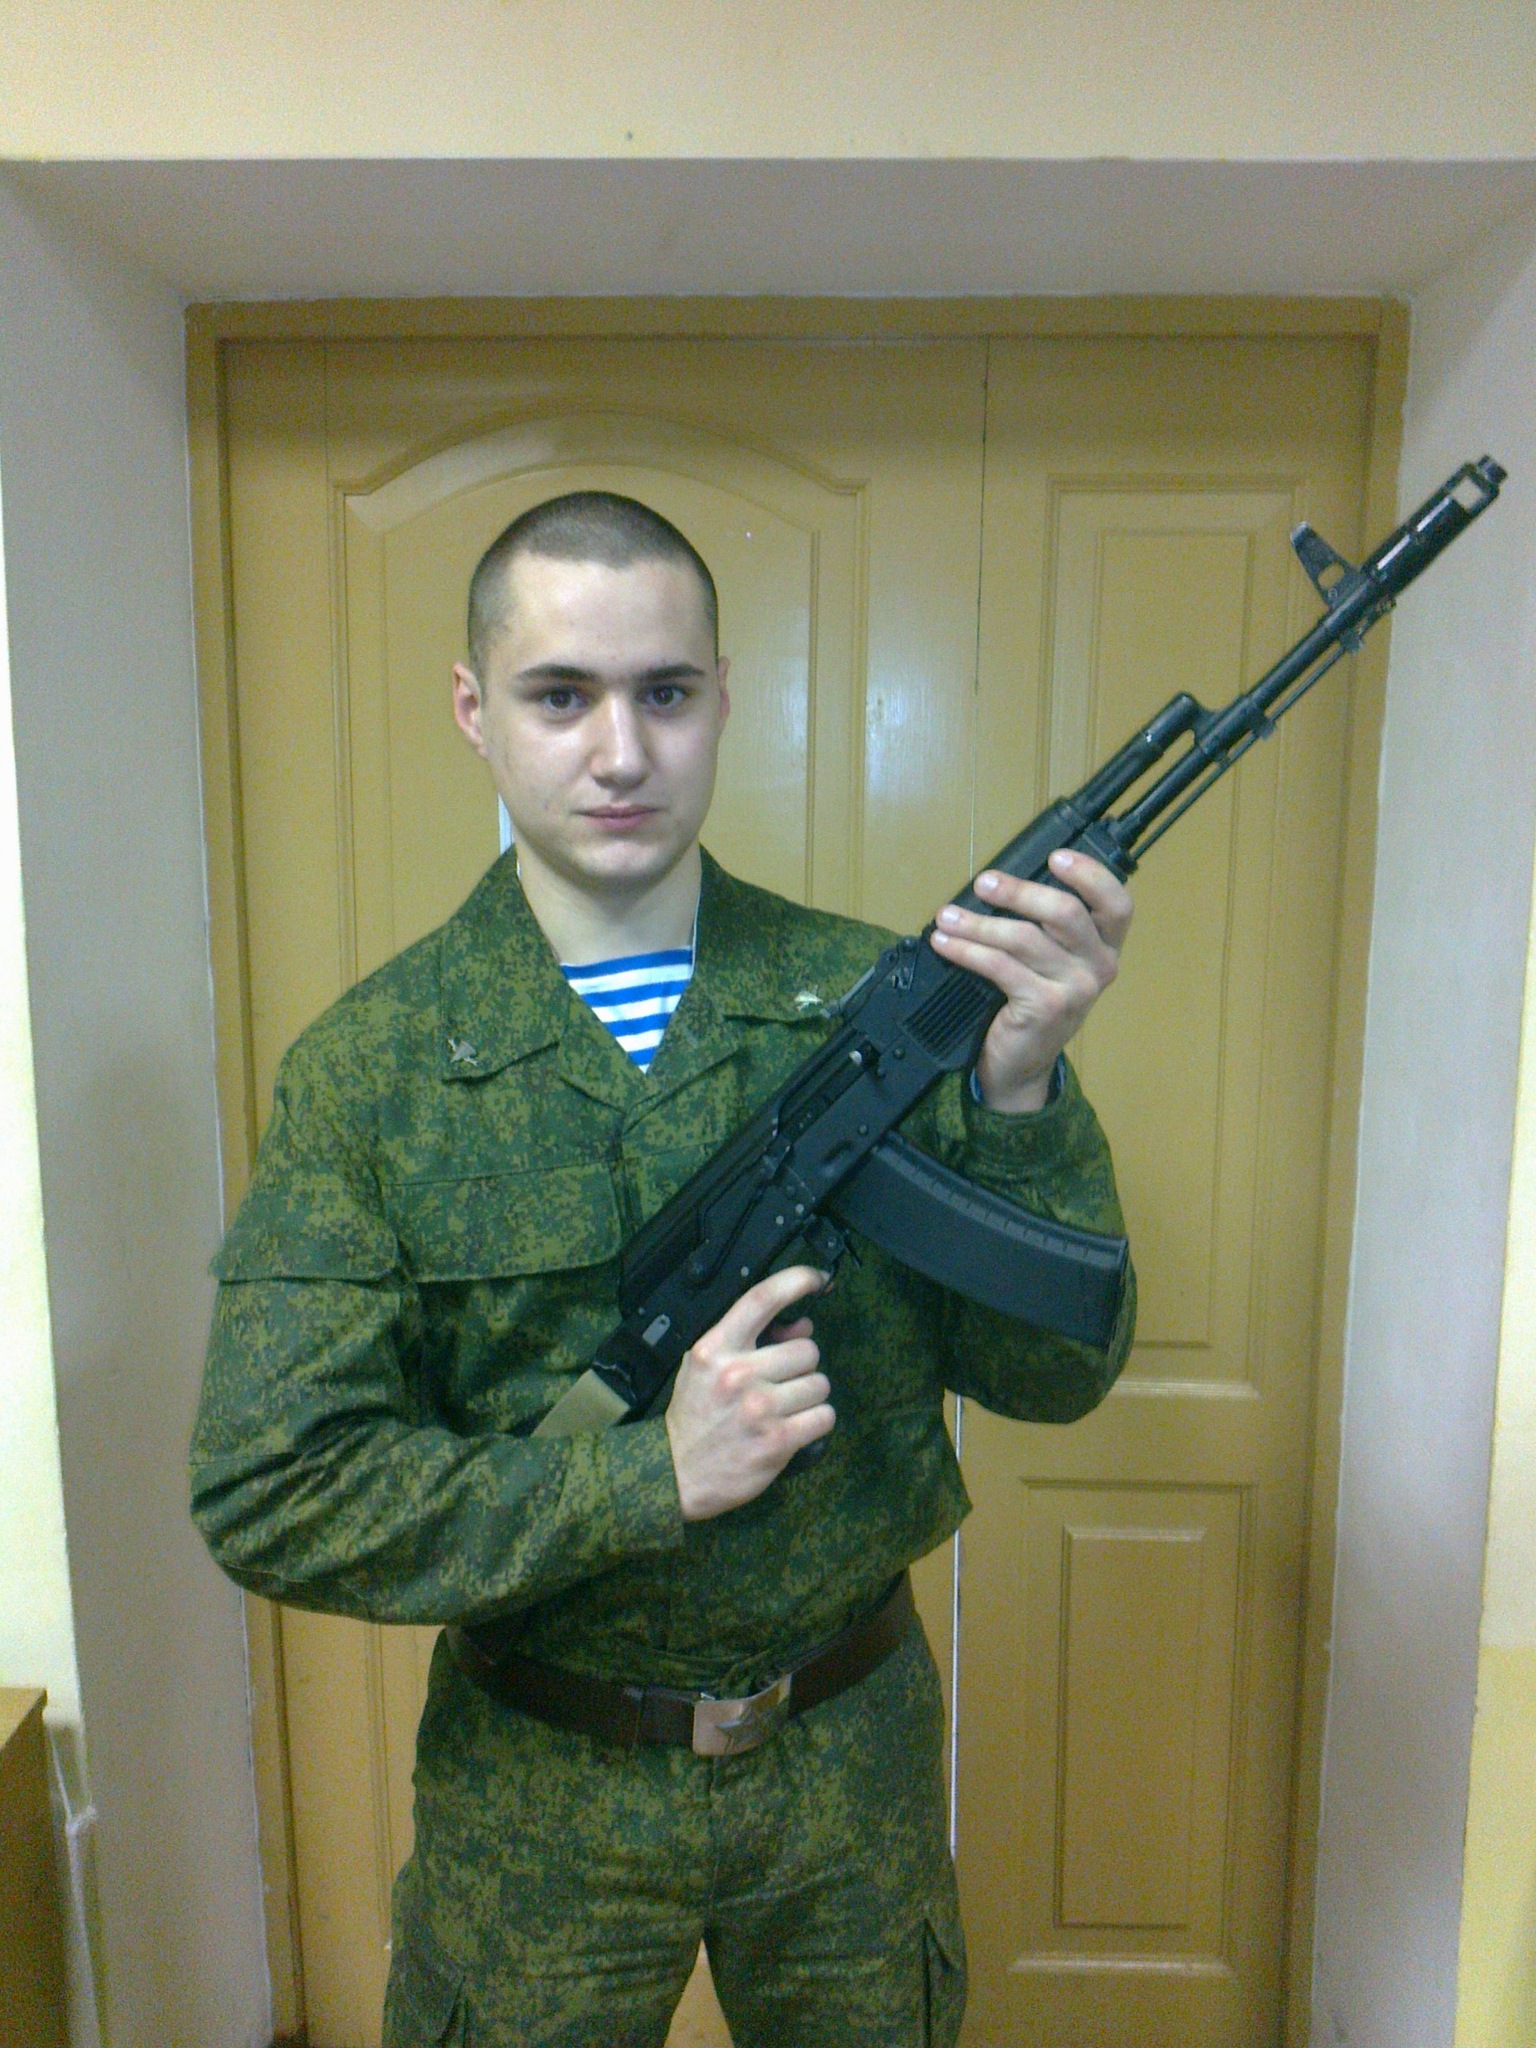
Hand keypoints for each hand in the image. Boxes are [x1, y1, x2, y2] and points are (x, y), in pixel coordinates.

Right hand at [665, 1266, 833, 1521]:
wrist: (676, 1473)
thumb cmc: (695, 1416)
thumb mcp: (706, 1367)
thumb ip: (750, 1341)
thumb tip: (804, 1325)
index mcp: (715, 1348)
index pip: (762, 1298)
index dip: (797, 1280)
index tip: (817, 1278)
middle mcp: (738, 1373)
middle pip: (806, 1349)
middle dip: (800, 1366)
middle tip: (779, 1384)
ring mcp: (760, 1408)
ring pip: (820, 1383)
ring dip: (808, 1396)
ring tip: (783, 1408)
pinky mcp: (778, 1441)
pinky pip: (824, 1417)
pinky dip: (815, 1422)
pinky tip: (794, 1427)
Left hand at [930, 849, 1132, 1113]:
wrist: (1021, 1064)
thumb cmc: (1031, 1001)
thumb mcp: (1049, 962)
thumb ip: (1042, 926)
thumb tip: (997, 883)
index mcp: (1105, 947)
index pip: (1118, 904)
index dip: (1092, 875)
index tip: (1056, 857)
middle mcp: (1099, 966)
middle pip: (1066, 913)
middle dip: (1020, 892)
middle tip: (983, 883)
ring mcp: (1076, 989)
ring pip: (1025, 939)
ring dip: (978, 923)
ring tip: (947, 916)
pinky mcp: (1046, 1007)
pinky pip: (1001, 967)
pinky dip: (967, 951)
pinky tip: (946, 944)